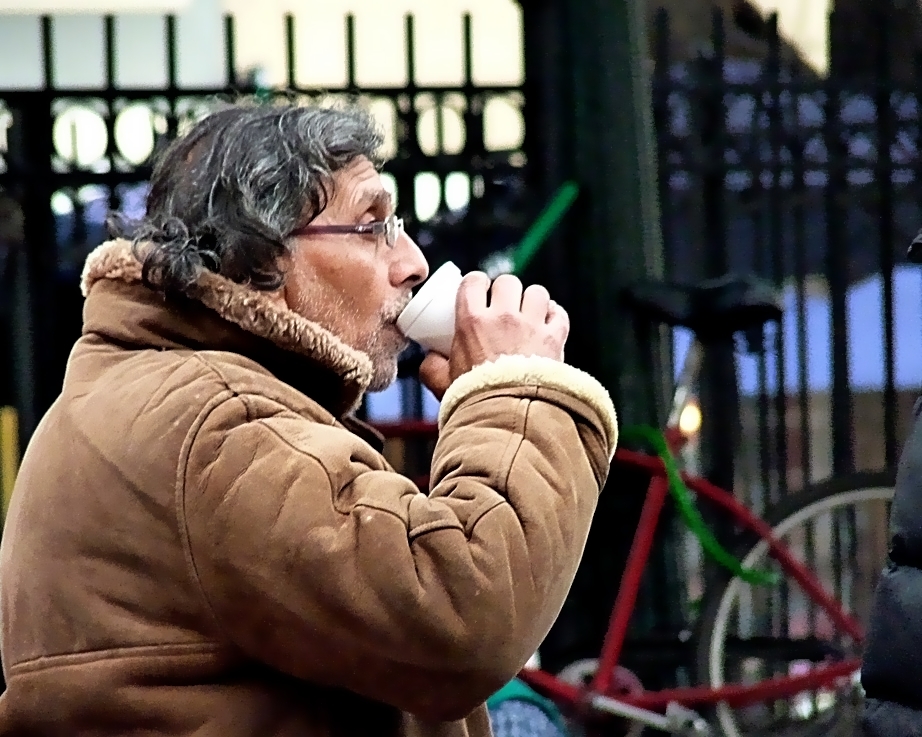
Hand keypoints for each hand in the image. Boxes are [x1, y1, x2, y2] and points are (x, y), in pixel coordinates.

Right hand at [418, 273, 568, 398]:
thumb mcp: (442, 384)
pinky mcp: (555, 339)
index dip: (476, 282)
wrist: (510, 418)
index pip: (474, 282)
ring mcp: (532, 326)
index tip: (478, 291)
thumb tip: (429, 358)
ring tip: (528, 314)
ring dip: (532, 300)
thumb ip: (431, 368)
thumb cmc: (475, 401)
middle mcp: (504, 318)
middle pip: (507, 282)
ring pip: (536, 292)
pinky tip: (547, 323)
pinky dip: (554, 315)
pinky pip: (559, 313)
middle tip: (503, 305)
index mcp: (472, 322)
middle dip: (505, 290)